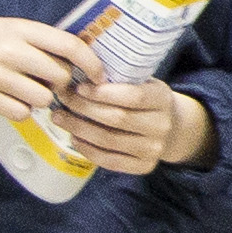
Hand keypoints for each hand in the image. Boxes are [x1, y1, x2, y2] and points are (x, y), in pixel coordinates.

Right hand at [0, 12, 97, 121]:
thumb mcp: (16, 28)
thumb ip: (44, 42)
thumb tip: (82, 61)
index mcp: (23, 30)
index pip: (69, 46)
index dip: (91, 63)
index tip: (99, 75)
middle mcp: (11, 51)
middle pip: (60, 76)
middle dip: (62, 83)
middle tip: (51, 81)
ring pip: (43, 98)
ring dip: (42, 98)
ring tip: (27, 89)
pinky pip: (22, 113)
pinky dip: (22, 110)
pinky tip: (12, 98)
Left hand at [63, 76, 213, 178]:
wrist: (171, 127)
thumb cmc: (145, 99)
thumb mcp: (141, 82)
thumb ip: (118, 77)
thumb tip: (79, 65)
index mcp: (162, 98)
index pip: (133, 96)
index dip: (103, 93)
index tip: (78, 87)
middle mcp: (162, 125)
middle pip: (117, 118)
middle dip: (84, 108)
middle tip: (62, 99)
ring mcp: (154, 149)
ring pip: (109, 140)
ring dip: (79, 129)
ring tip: (59, 118)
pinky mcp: (144, 166)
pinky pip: (110, 161)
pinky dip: (88, 150)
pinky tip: (74, 138)